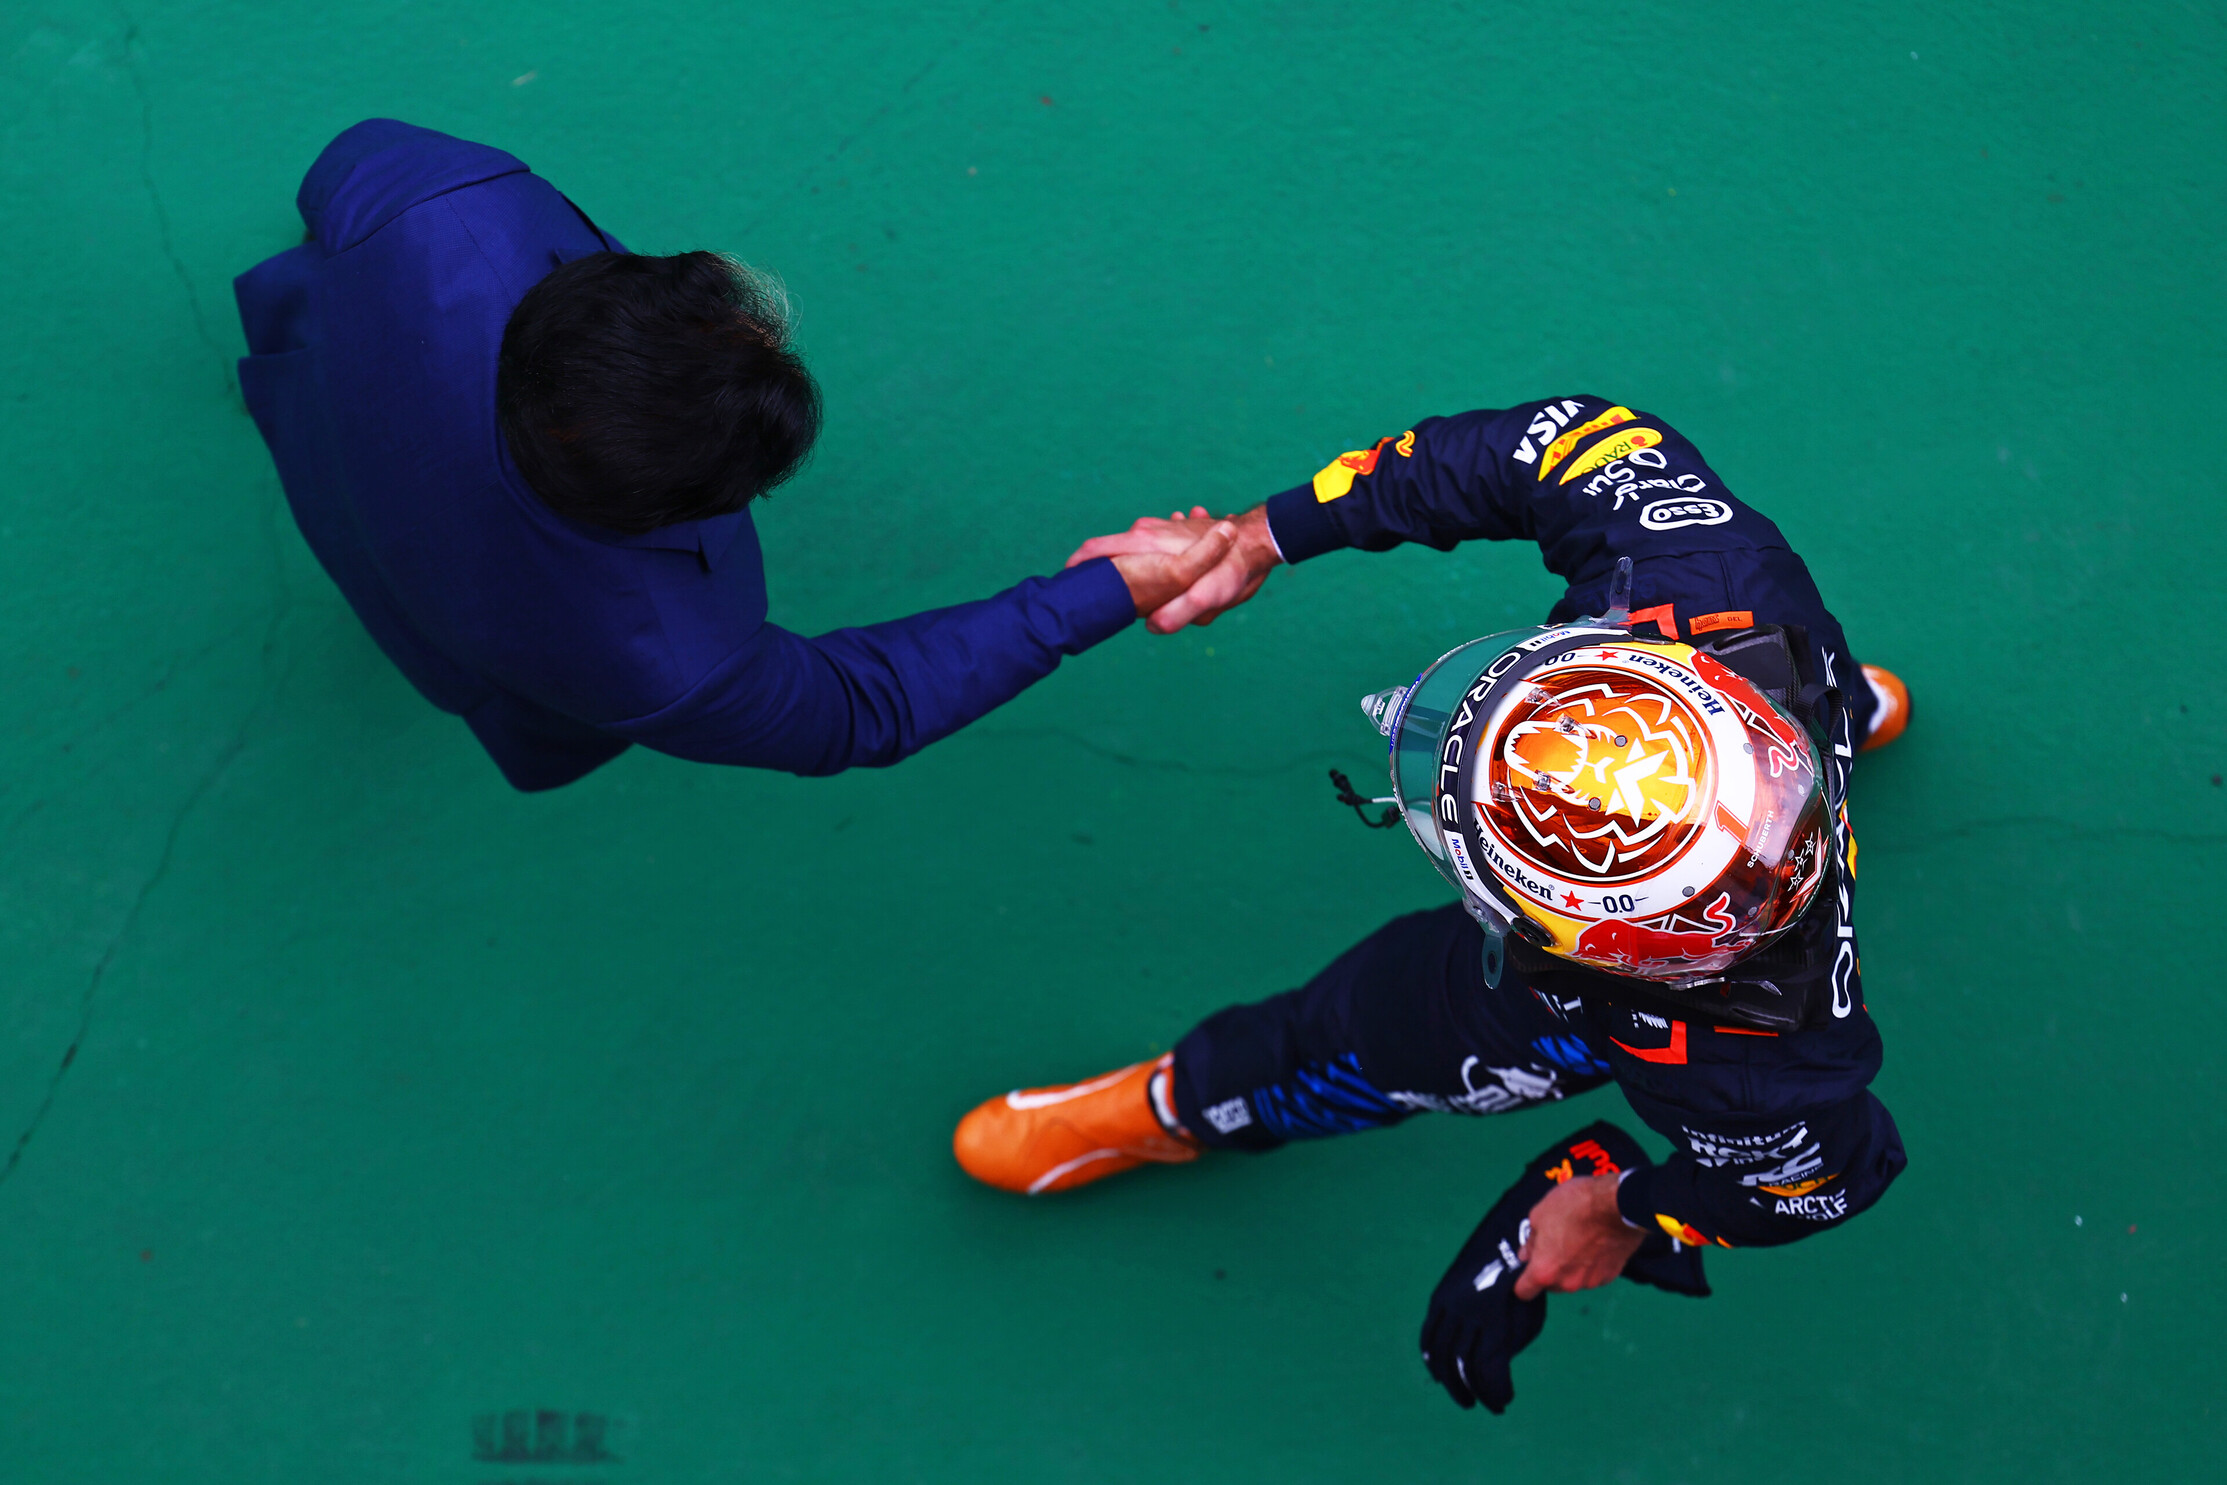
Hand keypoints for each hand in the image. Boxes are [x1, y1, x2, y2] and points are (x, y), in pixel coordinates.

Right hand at [1069, 505, 1282, 633]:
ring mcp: (1159, 530)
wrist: (1260, 539)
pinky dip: (1152, 561)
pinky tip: (1165, 576)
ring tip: (1138, 597)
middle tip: (1096, 598)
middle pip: (1108, 556)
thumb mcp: (1208, 595)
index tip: (1060, 589)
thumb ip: (1180, 611)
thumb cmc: (1232, 567)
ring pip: (1133, 554)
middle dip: (1102, 577)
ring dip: (1130, 571)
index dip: (1073, 570)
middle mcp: (1146, 532)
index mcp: (1143, 544)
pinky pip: (1153, 549)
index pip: (1091, 552)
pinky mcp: (1173, 533)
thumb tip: (1154, 627)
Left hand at [1513, 1173, 1645, 1299]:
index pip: (1524, 1292)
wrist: (1617, 1204)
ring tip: (1578, 1239)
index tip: (1526, 1269)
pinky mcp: (1611, 1275)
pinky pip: (1593, 1274)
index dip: (1522, 1281)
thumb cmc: (1574, 1206)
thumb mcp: (1539, 1214)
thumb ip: (1530, 1241)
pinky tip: (1596, 1242)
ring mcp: (1591, 1281)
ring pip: (1573, 1279)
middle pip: (1551, 1284)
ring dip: (1572, 1266)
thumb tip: (1526, 1255)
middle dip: (1549, 1269)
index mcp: (1545, 1271)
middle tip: (1555, 1243)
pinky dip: (1592, 1264)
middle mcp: (1567, 1283)